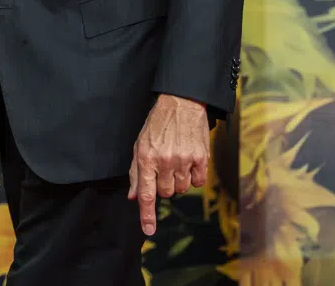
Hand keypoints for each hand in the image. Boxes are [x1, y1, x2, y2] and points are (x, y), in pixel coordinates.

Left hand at [127, 94, 208, 235]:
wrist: (181, 104)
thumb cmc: (157, 125)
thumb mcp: (139, 145)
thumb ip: (136, 172)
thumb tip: (133, 196)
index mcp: (146, 158)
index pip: (146, 193)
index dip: (147, 214)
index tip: (148, 230)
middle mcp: (165, 160)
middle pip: (166, 193)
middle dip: (164, 184)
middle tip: (164, 167)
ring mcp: (184, 159)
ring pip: (182, 189)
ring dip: (179, 180)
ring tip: (177, 161)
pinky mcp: (201, 157)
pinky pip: (198, 182)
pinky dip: (194, 176)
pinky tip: (190, 161)